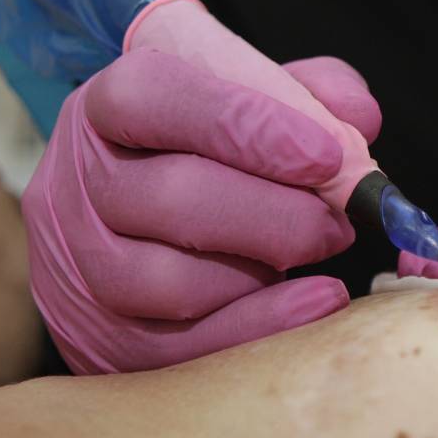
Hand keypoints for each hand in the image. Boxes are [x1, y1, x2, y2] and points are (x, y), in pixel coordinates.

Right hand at [24, 51, 381, 373]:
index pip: (154, 96)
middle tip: (341, 216)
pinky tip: (318, 299)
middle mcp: (80, 181)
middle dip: (280, 211)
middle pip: (173, 196)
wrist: (133, 235)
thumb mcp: (249, 101)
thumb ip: (306, 93)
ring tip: (318, 248)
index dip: (248, 124)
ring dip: (266, 267)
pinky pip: (185, 345)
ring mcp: (84, 266)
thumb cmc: (207, 154)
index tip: (329, 154)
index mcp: (110, 103)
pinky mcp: (105, 337)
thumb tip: (358, 117)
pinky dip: (264, 323)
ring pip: (172, 278)